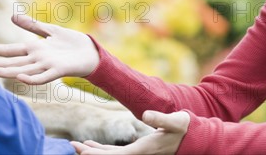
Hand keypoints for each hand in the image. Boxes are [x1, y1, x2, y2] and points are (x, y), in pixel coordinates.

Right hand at [0, 14, 99, 83]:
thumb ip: (31, 25)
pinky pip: (42, 77)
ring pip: (22, 69)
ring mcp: (46, 65)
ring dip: (6, 71)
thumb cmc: (71, 43)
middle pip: (11, 61)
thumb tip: (12, 16)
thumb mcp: (49, 30)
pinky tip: (20, 77)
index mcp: (33, 49)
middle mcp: (36, 59)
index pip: (8, 50)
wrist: (90, 52)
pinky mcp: (58, 70)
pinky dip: (32, 78)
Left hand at [71, 110, 189, 154]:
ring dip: (93, 152)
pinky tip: (93, 145)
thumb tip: (146, 115)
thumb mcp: (176, 121)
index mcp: (144, 149)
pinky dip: (102, 150)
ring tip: (77, 146)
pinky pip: (116, 153)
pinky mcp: (138, 150)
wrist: (193, 138)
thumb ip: (161, 118)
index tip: (82, 149)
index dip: (97, 154)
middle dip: (90, 153)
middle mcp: (138, 154)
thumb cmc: (185, 128)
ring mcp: (138, 153)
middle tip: (72, 145)